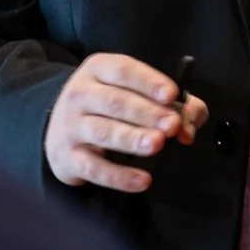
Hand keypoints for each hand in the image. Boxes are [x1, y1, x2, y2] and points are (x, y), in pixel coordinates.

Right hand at [45, 54, 208, 192]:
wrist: (60, 132)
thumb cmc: (108, 108)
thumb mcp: (135, 93)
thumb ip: (174, 106)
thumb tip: (188, 127)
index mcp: (98, 70)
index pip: (123, 70)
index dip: (149, 82)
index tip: (172, 95)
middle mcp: (80, 94)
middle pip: (114, 102)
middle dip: (146, 113)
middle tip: (172, 125)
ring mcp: (71, 126)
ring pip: (103, 131)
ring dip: (132, 138)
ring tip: (157, 144)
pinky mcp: (69, 157)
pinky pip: (95, 168)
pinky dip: (119, 176)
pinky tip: (142, 180)